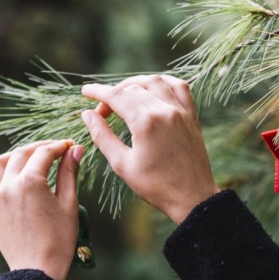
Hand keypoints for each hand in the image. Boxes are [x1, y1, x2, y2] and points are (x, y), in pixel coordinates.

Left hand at [0, 140, 81, 279]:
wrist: (38, 269)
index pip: (44, 154)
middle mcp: (8, 186)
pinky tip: (0, 174)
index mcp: (31, 183)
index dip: (59, 146)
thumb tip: (75, 150)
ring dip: (12, 156)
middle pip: (21, 154)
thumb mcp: (69, 204)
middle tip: (54, 150)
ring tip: (27, 159)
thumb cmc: (59, 240)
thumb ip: (70, 173)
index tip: (70, 146)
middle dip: (39, 148)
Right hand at [80, 75, 219, 223]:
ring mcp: (181, 112)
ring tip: (123, 96)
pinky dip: (164, 82)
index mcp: (145, 123)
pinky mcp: (192, 117)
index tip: (85, 92)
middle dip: (113, 94)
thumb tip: (87, 115)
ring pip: (155, 82)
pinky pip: (180, 87)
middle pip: (132, 88)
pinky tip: (153, 89)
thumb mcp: (122, 164)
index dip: (97, 92)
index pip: (115, 96)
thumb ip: (102, 136)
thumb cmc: (157, 186)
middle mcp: (165, 111)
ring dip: (135, 83)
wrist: (193, 198)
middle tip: (103, 112)